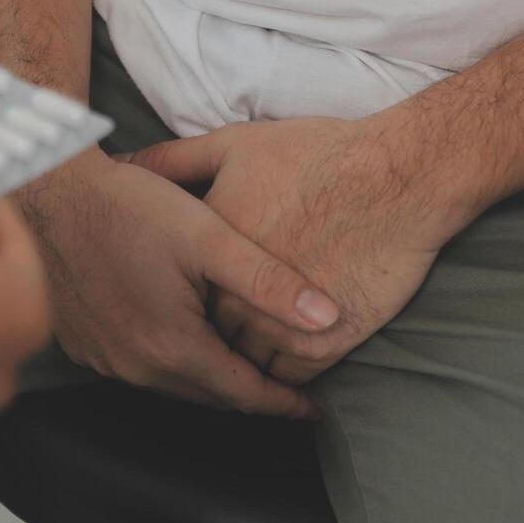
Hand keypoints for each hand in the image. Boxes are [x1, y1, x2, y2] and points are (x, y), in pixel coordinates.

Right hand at [12, 147, 340, 418]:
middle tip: (288, 385)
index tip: (315, 408)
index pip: (245, 395)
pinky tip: (187, 337)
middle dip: (252, 394)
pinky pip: (141, 368)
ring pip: (176, 385)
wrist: (48, 193)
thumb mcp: (208, 236)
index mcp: (174, 347)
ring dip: (211, 378)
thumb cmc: (128, 206)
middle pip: (211, 396)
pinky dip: (173, 362)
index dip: (285, 403)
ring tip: (244, 361)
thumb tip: (328, 318)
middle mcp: (137, 367)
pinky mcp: (85, 346)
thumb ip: (270, 282)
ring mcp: (106, 360)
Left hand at [122, 115, 483, 385]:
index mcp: (206, 252)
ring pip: (247, 362)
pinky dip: (288, 375)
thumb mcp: (234, 145)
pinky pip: (292, 378)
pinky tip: (293, 354)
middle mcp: (235, 296)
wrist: (395, 177)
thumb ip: (175, 160)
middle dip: (211, 332)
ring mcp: (278, 325)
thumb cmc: (317, 154)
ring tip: (257, 345)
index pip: (178, 292)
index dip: (184, 291)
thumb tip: (128, 161)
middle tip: (227, 322)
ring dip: (249, 358)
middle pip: (209, 332)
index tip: (195, 286)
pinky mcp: (324, 344)